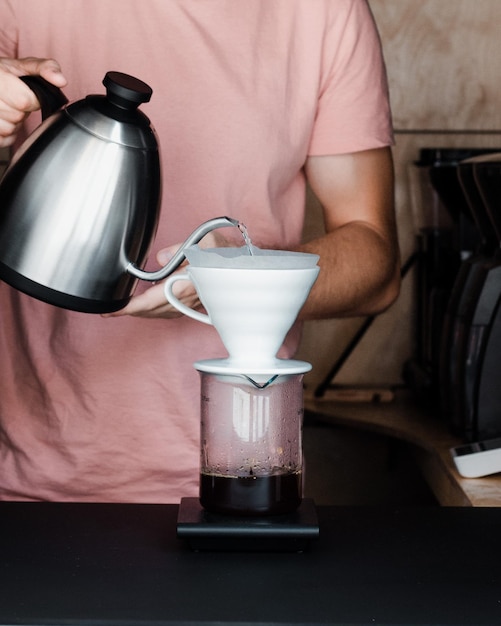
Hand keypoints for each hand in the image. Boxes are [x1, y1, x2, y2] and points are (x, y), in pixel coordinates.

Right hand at [0, 57, 66, 146]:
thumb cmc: (4, 73)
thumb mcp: (24, 65)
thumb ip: (46, 68)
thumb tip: (61, 80)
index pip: (24, 101)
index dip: (31, 99)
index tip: (25, 92)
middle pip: (17, 116)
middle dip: (20, 111)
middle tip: (13, 99)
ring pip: (9, 129)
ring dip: (12, 122)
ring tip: (5, 107)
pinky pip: (2, 139)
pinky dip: (5, 132)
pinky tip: (1, 117)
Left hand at [105, 229, 231, 319]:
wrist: (250, 268)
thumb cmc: (230, 254)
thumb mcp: (204, 241)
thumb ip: (178, 250)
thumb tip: (160, 259)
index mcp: (186, 286)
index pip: (149, 301)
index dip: (128, 308)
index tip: (111, 311)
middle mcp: (189, 299)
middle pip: (152, 311)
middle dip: (131, 312)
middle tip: (111, 311)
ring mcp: (194, 303)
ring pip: (162, 314)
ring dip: (144, 313)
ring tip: (128, 309)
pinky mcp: (199, 304)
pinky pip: (173, 313)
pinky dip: (158, 312)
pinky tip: (153, 307)